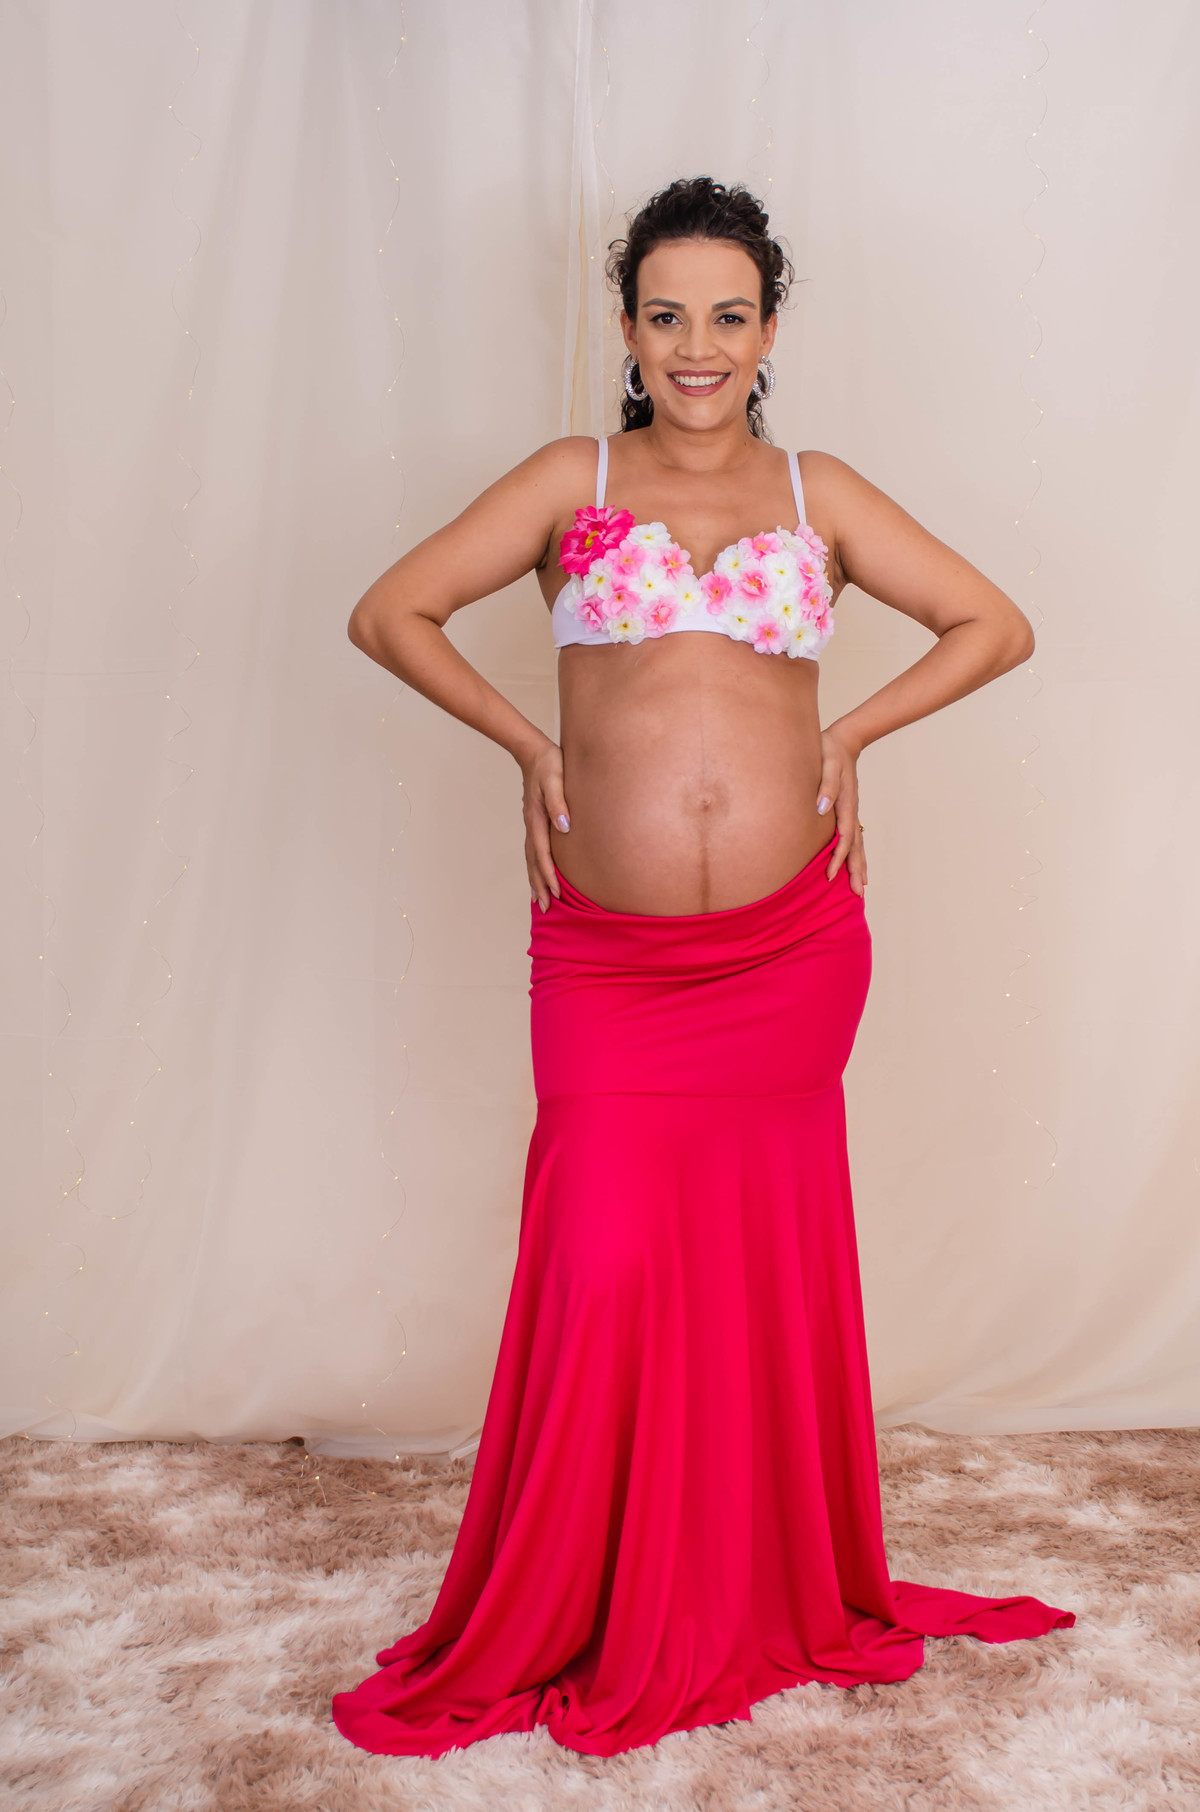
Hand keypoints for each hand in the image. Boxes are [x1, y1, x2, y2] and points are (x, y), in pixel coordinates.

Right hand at [522, 739, 569, 911]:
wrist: (534, 752)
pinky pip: (534, 850)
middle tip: (544, 908)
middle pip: (533, 862)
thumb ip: (559, 802)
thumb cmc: (549, 764)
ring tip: (539, 900)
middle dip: (539, 885)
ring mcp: (531, 824)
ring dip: (535, 880)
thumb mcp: (556, 779)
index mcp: (537, 818)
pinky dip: (535, 866)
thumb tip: (565, 828)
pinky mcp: (536, 822)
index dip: (548, 875)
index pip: (542, 853)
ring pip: (531, 858)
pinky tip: (539, 874)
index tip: (556, 893)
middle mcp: (531, 825)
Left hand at [816, 726, 866, 896]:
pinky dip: (855, 853)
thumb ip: (826, 785)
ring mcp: (851, 812)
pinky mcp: (847, 810)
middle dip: (855, 870)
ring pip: (857, 844)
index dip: (837, 858)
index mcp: (846, 803)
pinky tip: (854, 863)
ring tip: (861, 887)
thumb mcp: (827, 763)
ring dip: (859, 865)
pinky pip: (853, 837)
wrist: (843, 741)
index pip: (844, 838)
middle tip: (858, 893)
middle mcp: (851, 811)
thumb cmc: (830, 751)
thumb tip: (822, 808)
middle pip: (856, 846)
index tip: (830, 876)